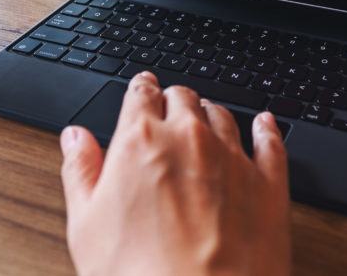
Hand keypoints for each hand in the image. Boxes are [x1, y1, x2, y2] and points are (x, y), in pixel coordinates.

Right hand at [60, 72, 290, 275]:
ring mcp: (233, 158)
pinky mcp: (268, 184)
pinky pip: (270, 142)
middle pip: (183, 98)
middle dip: (173, 101)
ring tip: (205, 122)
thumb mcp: (86, 226)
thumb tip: (75, 139)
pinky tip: (263, 126)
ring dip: (210, 114)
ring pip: (223, 115)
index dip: (140, 90)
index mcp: (141, 141)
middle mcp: (190, 139)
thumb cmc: (142, 275)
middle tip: (168, 111)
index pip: (141, 93)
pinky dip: (265, 129)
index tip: (141, 90)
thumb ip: (80, 172)